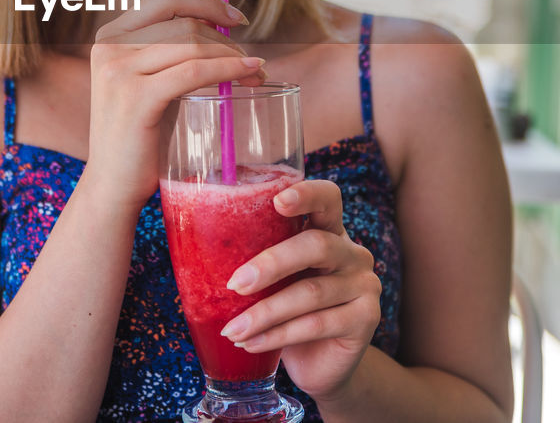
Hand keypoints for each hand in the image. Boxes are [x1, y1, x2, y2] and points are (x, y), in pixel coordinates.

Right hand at [83, 0, 265, 210]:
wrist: (112, 184)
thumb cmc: (139, 135)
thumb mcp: (149, 81)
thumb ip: (171, 52)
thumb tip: (223, 28)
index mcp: (110, 36)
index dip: (206, 2)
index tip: (236, 19)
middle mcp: (109, 47)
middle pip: (184, 21)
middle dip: (226, 38)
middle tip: (253, 61)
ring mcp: (118, 71)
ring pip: (192, 43)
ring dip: (233, 55)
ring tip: (255, 73)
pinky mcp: (135, 98)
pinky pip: (193, 71)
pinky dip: (227, 68)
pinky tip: (248, 74)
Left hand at [219, 180, 381, 401]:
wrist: (320, 364)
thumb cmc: (288, 311)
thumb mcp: (274, 280)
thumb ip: (255, 258)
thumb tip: (192, 247)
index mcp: (329, 230)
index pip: (327, 197)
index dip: (306, 195)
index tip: (277, 202)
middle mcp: (352, 252)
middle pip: (316, 245)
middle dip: (271, 264)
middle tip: (234, 284)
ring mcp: (365, 284)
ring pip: (311, 293)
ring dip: (264, 313)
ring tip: (232, 329)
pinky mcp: (366, 319)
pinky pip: (316, 325)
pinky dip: (277, 335)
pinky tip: (250, 343)